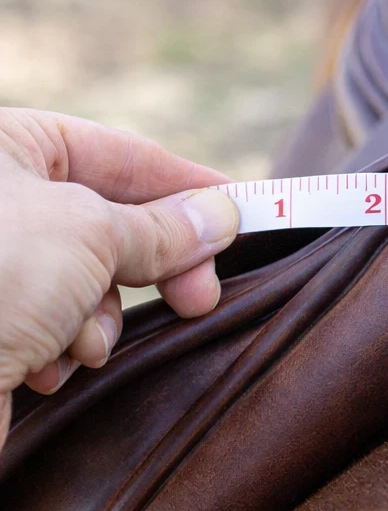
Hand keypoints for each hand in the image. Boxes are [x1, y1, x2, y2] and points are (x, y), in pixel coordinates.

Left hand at [0, 109, 238, 438]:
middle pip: (107, 220)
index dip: (183, 183)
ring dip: (99, 316)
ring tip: (81, 340)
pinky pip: (51, 322)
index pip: (115, 152)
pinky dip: (63, 345)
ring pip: (86, 279)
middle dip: (153, 265)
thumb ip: (163, 226)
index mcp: (0, 147)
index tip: (240, 212)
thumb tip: (220, 214)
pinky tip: (43, 363)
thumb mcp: (91, 235)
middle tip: (200, 296)